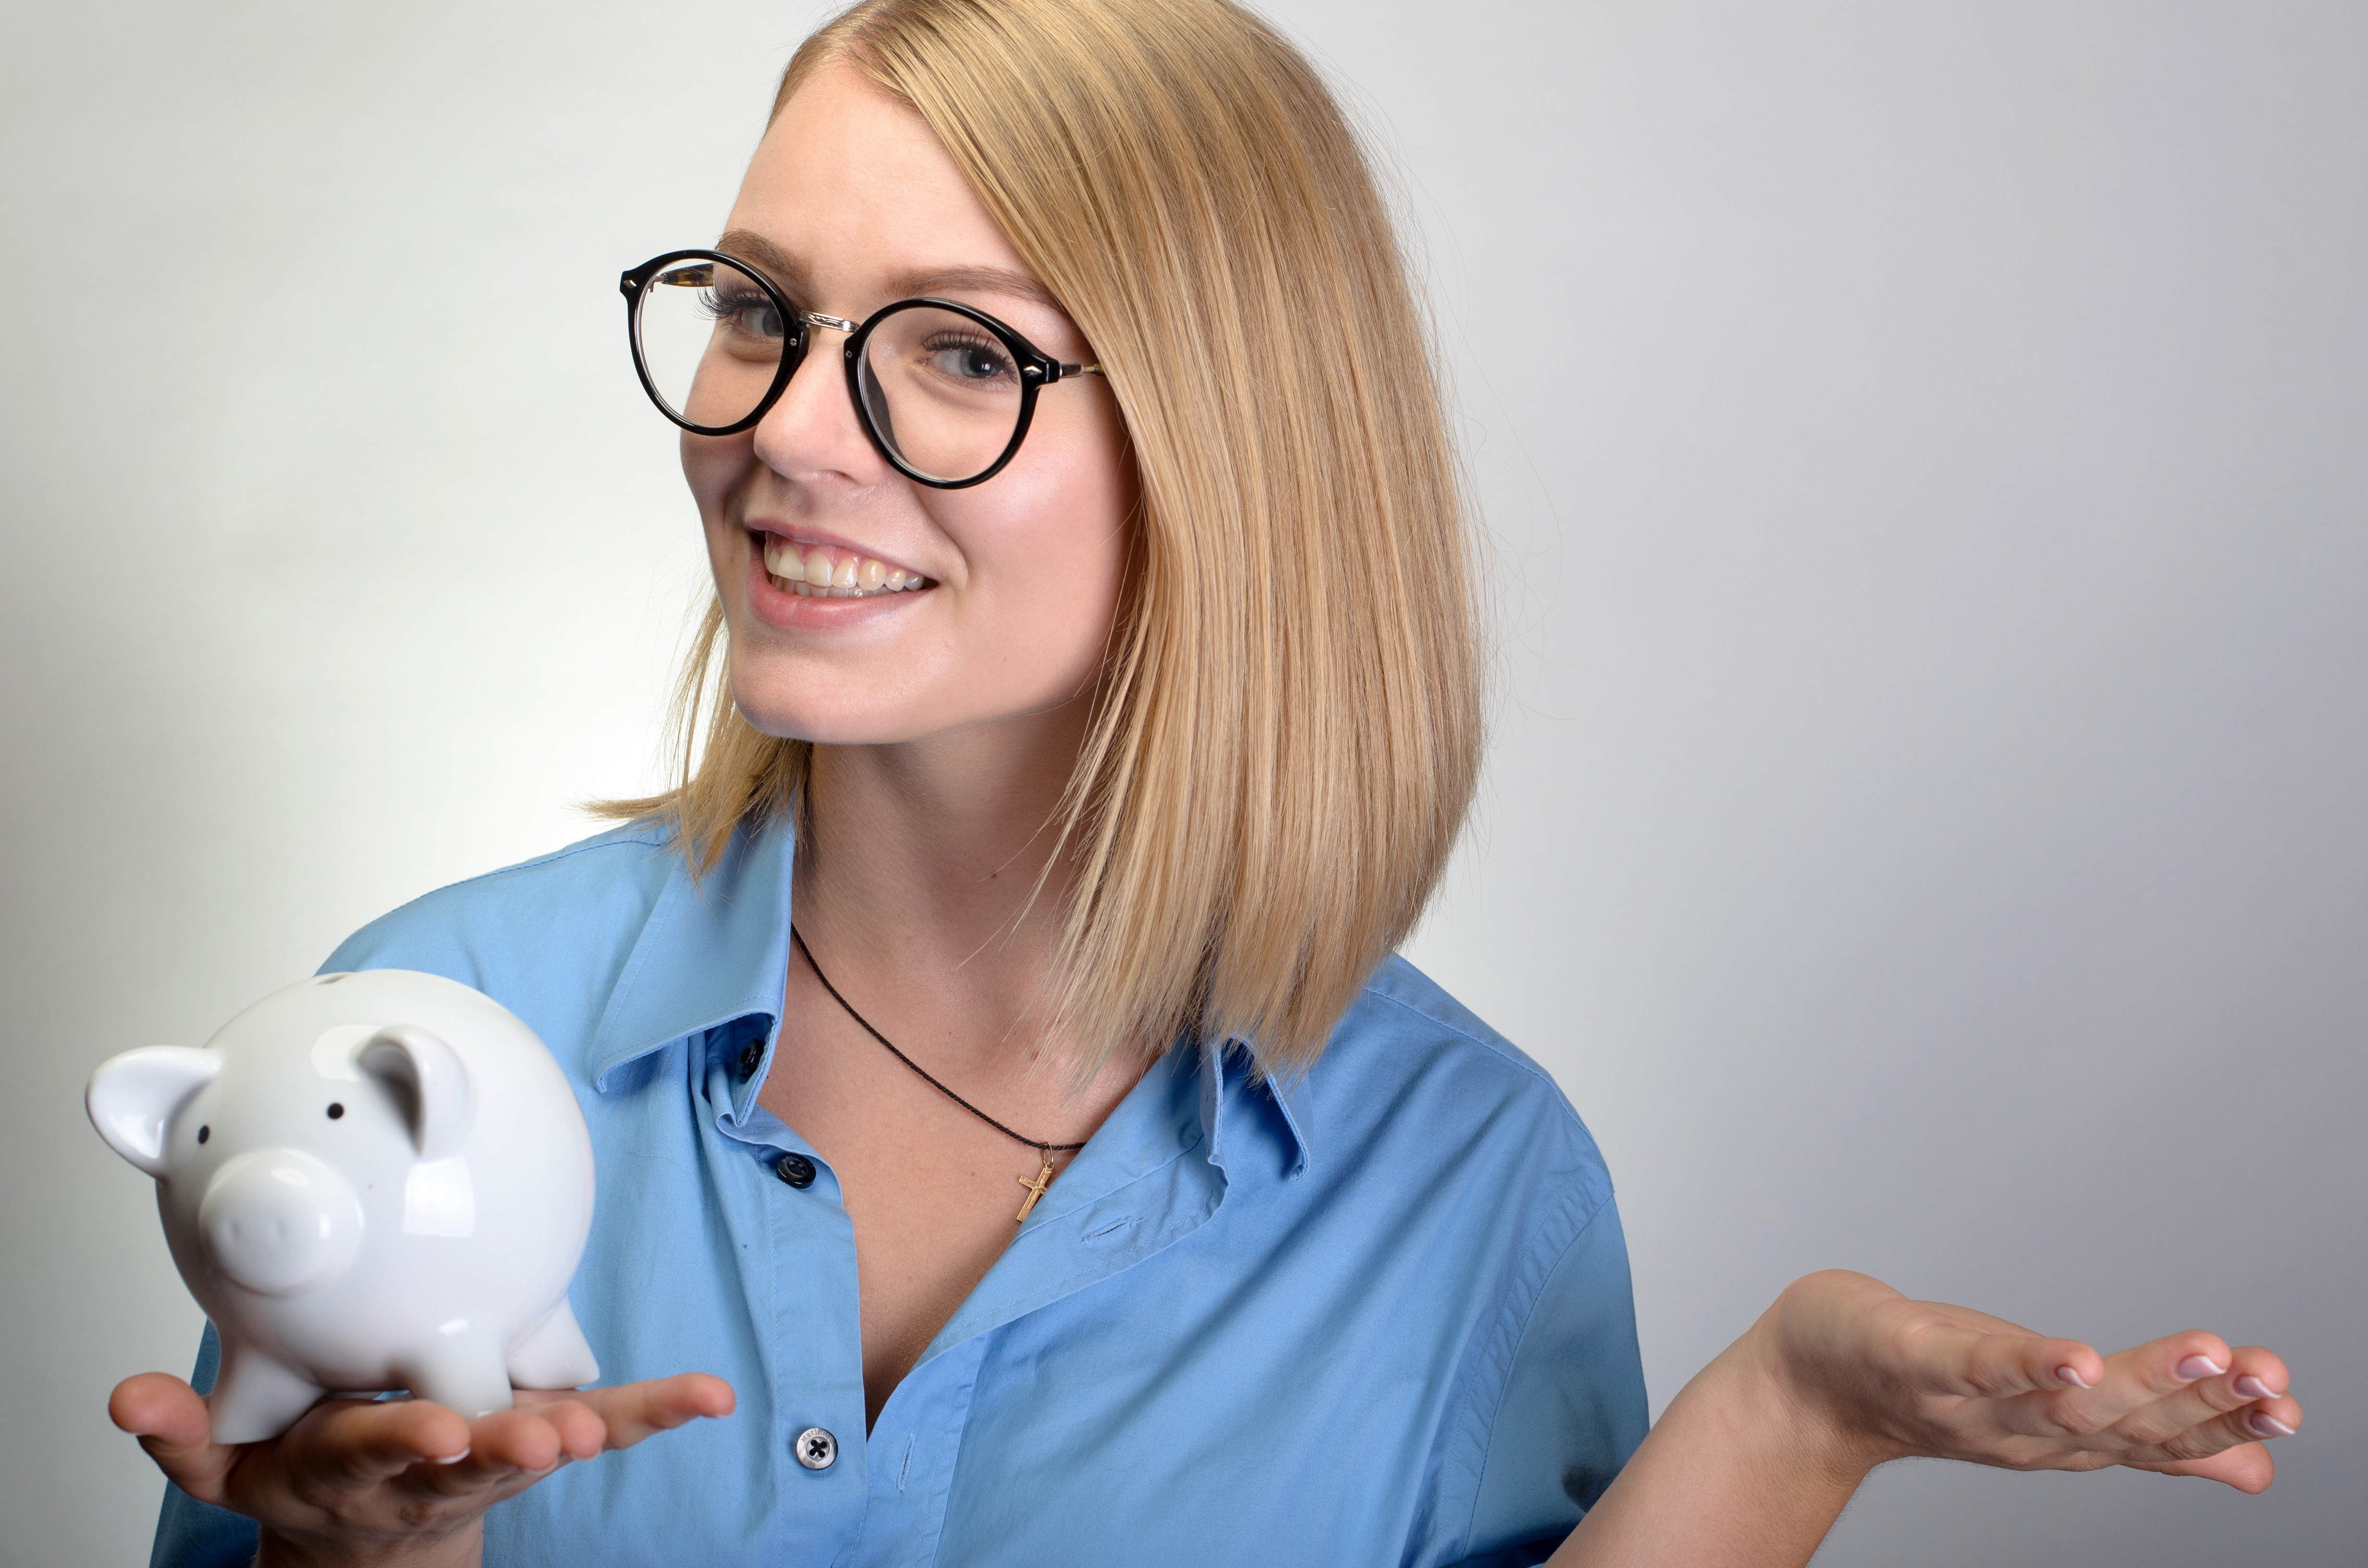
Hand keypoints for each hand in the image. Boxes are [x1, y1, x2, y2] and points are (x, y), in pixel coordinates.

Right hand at [109, 1371, 734, 1567]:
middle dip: (505, 1449)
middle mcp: (432, 1467)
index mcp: (355, 1462)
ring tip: (636, 1419)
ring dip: (588, 1431)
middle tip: (544, 1441)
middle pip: (471, 1461)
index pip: (377, 1450)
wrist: (357, 1523)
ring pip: (542, 1442)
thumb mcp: (222, 1470)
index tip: (434, 1433)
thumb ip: (182, 1436)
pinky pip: (607, 1423)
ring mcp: (493, 1458)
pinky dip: (655, 1411)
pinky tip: (711, 1396)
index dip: (406, 1442)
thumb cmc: (299, 1472)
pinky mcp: (540, 1438)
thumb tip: (131, 1399)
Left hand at [1759, 1270, 2301, 1492]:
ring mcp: (1969, 1399)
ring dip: (2136, 1378)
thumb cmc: (1939, 1384)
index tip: (2293, 1403)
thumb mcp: (2057, 1412)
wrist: (1812, 1389)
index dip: (2229, 1424)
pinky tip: (2068, 1353)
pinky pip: (1974, 1368)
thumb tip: (2255, 1463)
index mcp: (2067, 1434)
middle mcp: (2028, 1429)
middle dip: (2204, 1401)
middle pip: (2128, 1419)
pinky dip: (2022, 1364)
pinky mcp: (1915, 1360)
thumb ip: (2149, 1434)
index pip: (2163, 1437)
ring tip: (2205, 1355)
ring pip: (2066, 1396)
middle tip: (2273, 1379)